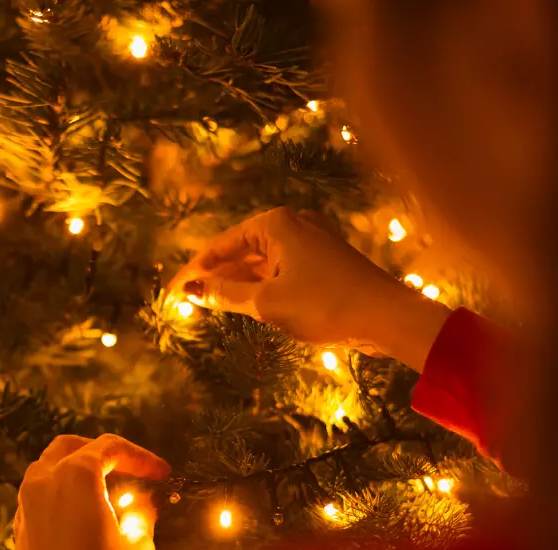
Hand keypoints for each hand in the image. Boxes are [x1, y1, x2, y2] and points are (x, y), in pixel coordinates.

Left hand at [11, 434, 170, 549]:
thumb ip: (142, 516)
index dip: (141, 457)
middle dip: (102, 453)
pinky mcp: (19, 529)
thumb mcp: (139, 548)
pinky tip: (83, 517)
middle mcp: (43, 480)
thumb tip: (143, 505)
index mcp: (75, 475)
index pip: (111, 447)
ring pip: (49, 468)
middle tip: (128, 470)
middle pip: (71, 447)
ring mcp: (25, 504)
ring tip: (106, 493)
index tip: (161, 473)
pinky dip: (62, 494)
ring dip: (78, 472)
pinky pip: (40, 495)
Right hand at [167, 207, 449, 371]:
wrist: (388, 317)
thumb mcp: (265, 302)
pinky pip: (278, 271)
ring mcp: (309, 241)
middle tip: (182, 302)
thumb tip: (188, 290)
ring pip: (258, 263)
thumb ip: (223, 294)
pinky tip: (241, 303)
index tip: (169, 295)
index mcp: (274, 223)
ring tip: (204, 305)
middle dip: (210, 277)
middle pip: (238, 252)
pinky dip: (257, 287)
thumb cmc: (324, 305)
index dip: (192, 273)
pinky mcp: (322, 261)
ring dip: (232, 284)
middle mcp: (291, 224)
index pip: (219, 247)